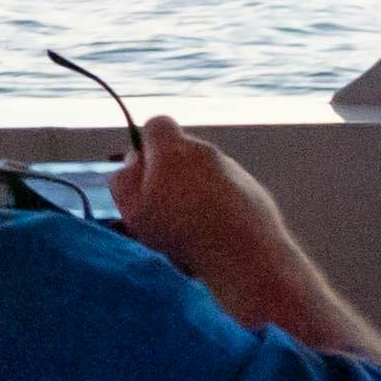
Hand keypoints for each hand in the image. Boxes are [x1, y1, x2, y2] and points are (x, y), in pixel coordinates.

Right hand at [106, 119, 288, 285]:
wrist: (245, 255)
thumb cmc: (181, 231)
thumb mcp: (131, 210)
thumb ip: (124, 181)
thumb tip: (132, 165)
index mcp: (173, 149)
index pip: (156, 124)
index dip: (146, 144)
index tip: (143, 173)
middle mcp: (207, 152)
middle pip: (182, 152)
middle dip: (171, 175)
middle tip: (163, 209)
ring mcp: (236, 170)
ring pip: (206, 175)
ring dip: (196, 194)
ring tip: (191, 231)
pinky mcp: (256, 192)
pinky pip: (230, 193)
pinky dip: (221, 208)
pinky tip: (216, 237)